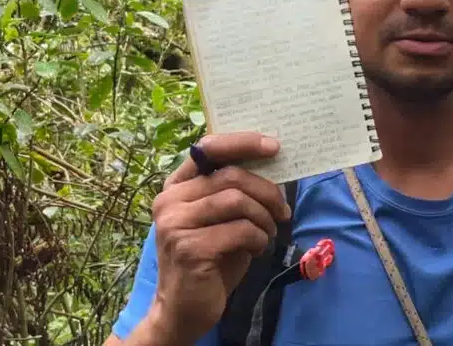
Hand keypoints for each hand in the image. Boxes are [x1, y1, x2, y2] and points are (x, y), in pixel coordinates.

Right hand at [143, 132, 290, 343]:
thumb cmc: (210, 261)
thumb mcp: (221, 220)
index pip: (208, 148)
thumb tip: (272, 165)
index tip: (275, 147)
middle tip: (283, 212)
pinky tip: (257, 250)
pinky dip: (258, 238)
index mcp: (176, 187)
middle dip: (267, 193)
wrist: (184, 309)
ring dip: (264, 218)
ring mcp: (175, 224)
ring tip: (268, 234)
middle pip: (232, 177)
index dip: (244, 143)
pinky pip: (240, 230)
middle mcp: (169, 200)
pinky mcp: (188, 248)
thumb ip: (234, 192)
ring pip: (238, 201)